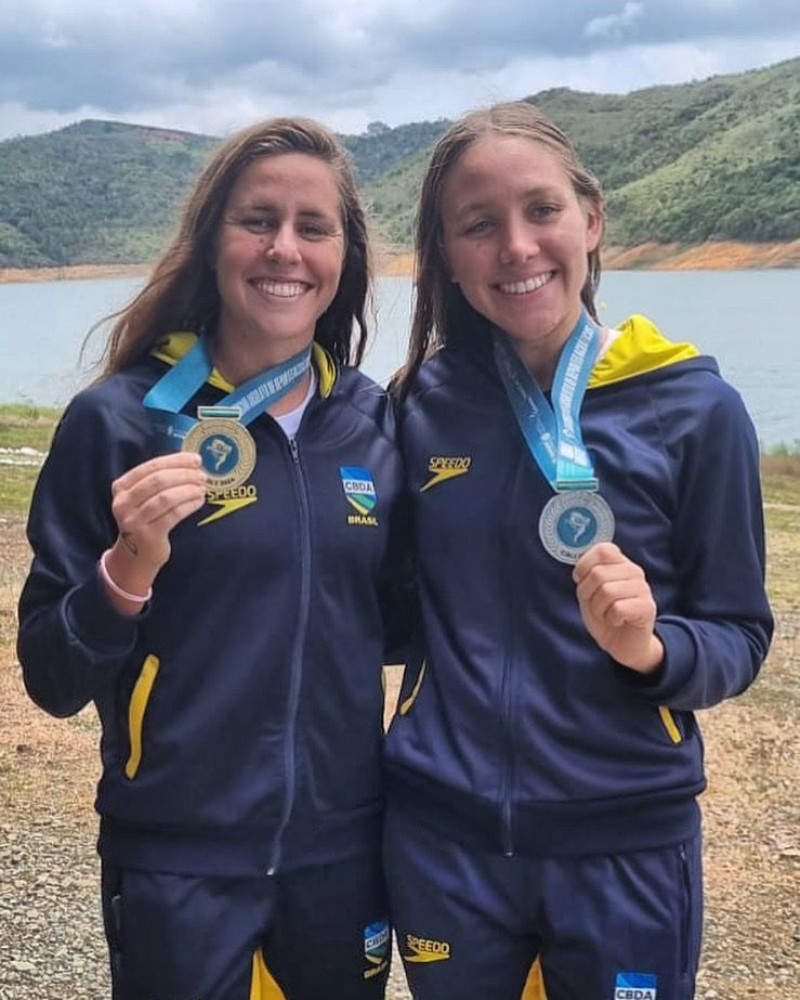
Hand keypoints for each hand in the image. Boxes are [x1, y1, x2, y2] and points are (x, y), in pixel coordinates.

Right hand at [105, 452, 206, 600]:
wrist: (135, 556)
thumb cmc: (145, 520)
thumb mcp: (142, 498)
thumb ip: (158, 480)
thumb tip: (190, 462)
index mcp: (121, 487)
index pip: (150, 466)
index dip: (176, 461)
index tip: (196, 459)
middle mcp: (123, 502)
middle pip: (158, 480)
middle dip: (185, 475)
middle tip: (202, 475)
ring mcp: (134, 520)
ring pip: (167, 497)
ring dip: (189, 489)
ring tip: (202, 488)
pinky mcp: (148, 535)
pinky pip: (174, 514)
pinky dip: (189, 505)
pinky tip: (199, 501)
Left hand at [572, 542, 663, 673]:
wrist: (622, 643)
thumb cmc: (604, 615)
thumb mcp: (589, 592)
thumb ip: (587, 575)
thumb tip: (581, 565)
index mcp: (620, 563)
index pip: (603, 550)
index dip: (585, 565)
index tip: (581, 580)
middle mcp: (634, 571)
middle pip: (598, 573)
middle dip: (588, 594)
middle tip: (597, 605)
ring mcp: (643, 588)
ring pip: (606, 591)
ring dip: (599, 609)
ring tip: (607, 614)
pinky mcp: (647, 607)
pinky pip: (618, 608)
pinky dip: (611, 619)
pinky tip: (618, 621)